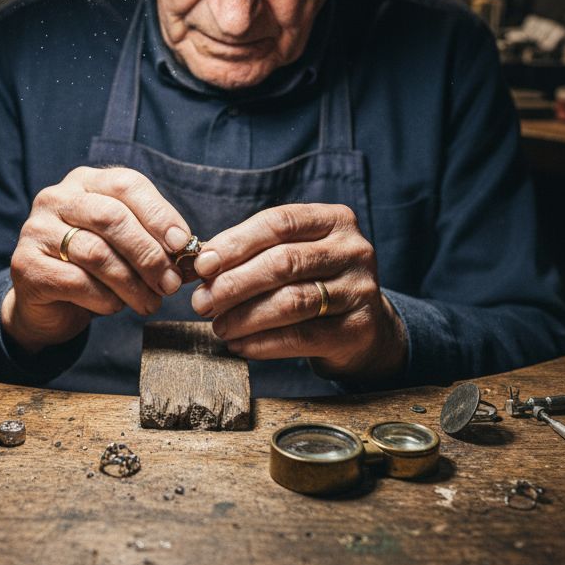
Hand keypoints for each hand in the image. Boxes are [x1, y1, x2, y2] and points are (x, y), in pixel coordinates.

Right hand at [3, 167, 192, 353]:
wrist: (47, 305)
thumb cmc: (94, 270)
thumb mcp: (126, 248)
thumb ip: (154, 243)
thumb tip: (195, 253)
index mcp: (86, 183)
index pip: (127, 184)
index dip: (159, 214)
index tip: (184, 245)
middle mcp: (57, 198)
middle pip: (112, 217)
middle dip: (149, 254)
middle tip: (171, 284)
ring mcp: (36, 230)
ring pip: (96, 253)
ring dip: (132, 283)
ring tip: (150, 302)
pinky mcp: (25, 265)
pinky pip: (76, 281)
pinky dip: (105, 299)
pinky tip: (115, 306)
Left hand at [190, 204, 406, 380]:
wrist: (364, 327)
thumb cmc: (314, 283)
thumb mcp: (293, 255)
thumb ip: (253, 252)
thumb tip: (200, 266)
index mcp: (334, 220)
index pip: (279, 223)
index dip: (236, 243)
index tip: (202, 265)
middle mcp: (353, 250)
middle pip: (283, 262)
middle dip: (234, 283)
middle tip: (201, 302)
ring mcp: (360, 290)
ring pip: (291, 301)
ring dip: (245, 316)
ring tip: (218, 327)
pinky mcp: (358, 329)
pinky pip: (302, 336)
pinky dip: (263, 343)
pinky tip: (240, 345)